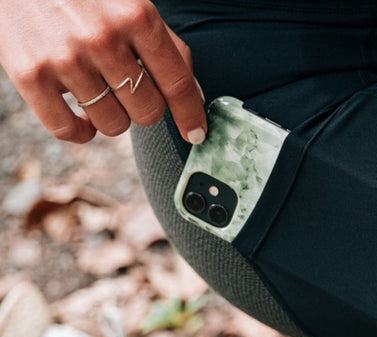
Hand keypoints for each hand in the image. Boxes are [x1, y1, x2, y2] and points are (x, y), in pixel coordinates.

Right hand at [0, 0, 205, 143]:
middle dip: (145, 107)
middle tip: (129, 90)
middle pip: (148, 111)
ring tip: (101, 92)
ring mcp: (65, 58)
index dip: (190, 115)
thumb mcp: (130, 4)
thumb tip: (194, 94)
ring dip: (112, 116)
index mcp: (136, 17)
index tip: (196, 132)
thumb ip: (165, 43)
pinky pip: (67, 129)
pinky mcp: (30, 75)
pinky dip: (80, 132)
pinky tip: (82, 118)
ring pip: (113, 125)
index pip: (177, 83)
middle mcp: (103, 38)